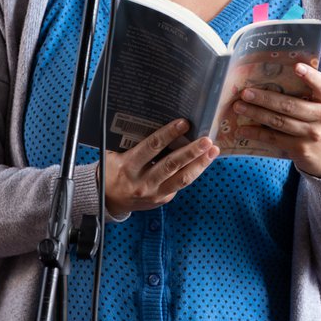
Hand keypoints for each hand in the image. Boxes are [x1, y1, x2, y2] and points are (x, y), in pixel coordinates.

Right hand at [101, 118, 217, 215]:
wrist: (107, 199)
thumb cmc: (112, 169)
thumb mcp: (115, 153)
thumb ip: (131, 141)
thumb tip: (155, 120)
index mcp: (129, 165)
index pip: (152, 147)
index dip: (169, 134)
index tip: (184, 123)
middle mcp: (143, 181)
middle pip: (172, 164)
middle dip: (191, 151)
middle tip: (207, 139)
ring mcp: (154, 193)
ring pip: (182, 179)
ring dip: (200, 164)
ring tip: (213, 151)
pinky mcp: (162, 199)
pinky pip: (181, 184)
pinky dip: (194, 171)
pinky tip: (204, 161)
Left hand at [233, 62, 320, 177]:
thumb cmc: (320, 123)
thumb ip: (306, 93)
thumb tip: (271, 76)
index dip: (310, 75)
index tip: (297, 66)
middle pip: (290, 105)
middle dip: (265, 98)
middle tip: (245, 93)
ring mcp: (312, 135)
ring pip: (279, 122)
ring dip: (256, 114)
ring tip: (239, 107)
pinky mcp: (300, 149)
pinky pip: (274, 139)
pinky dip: (256, 133)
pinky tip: (242, 130)